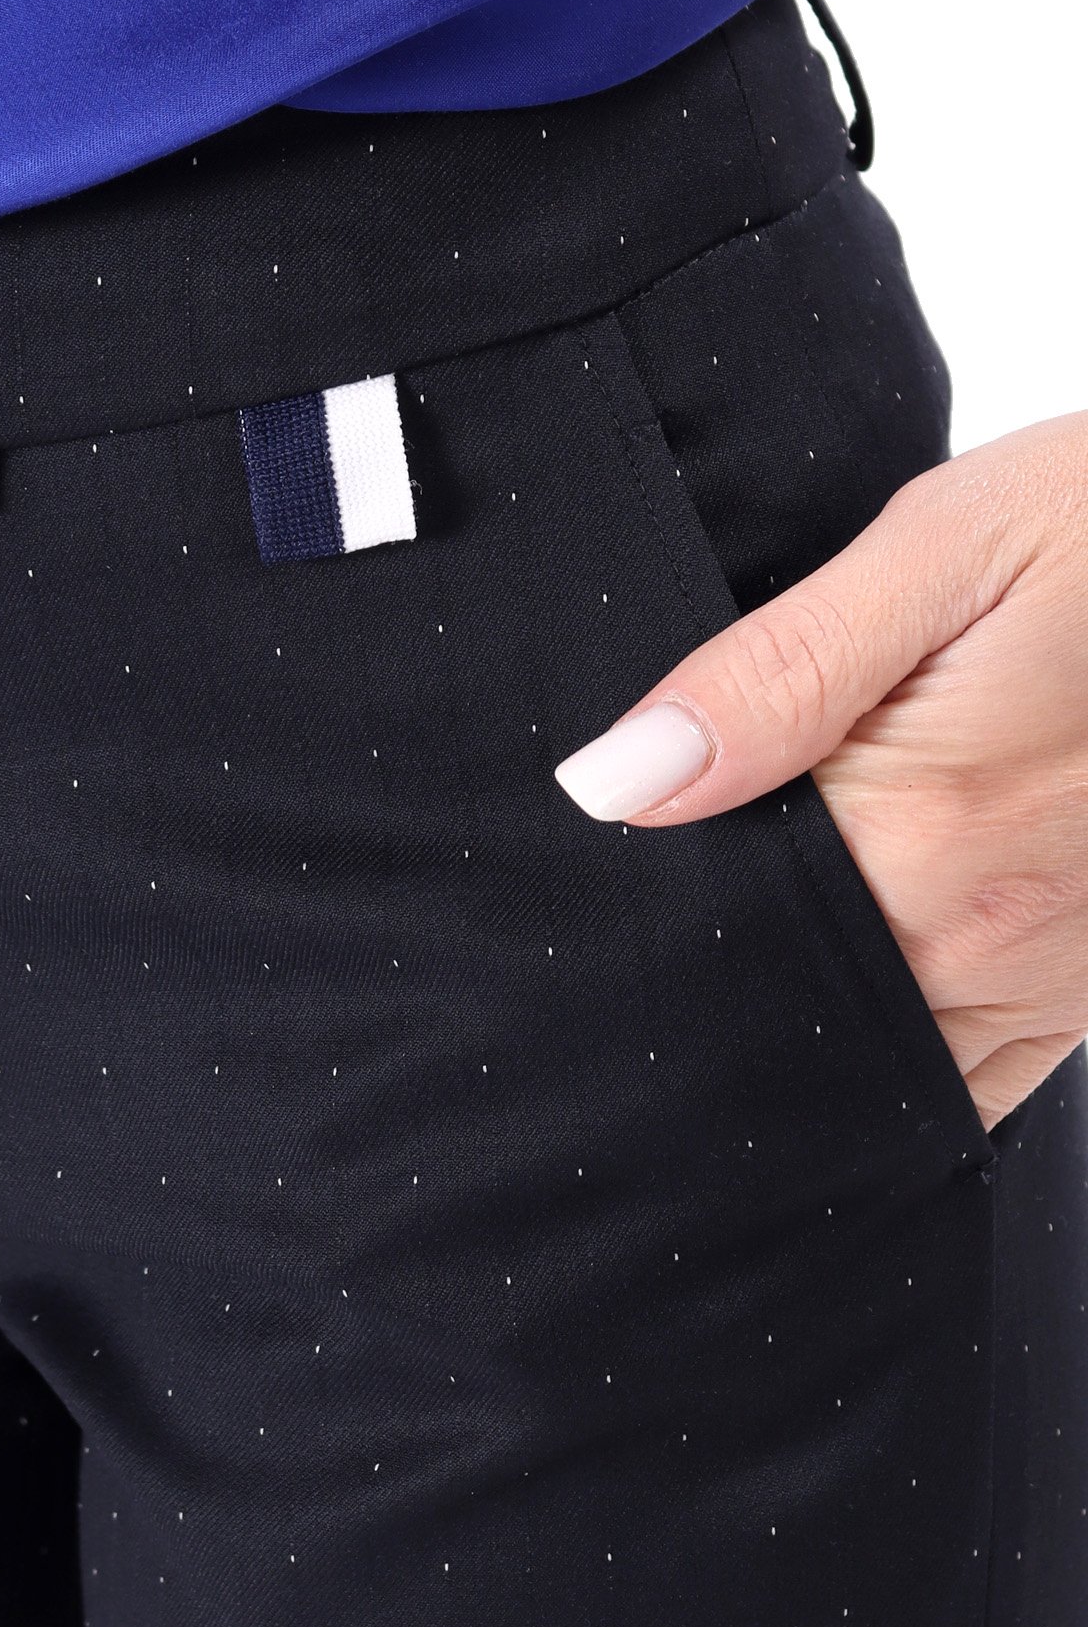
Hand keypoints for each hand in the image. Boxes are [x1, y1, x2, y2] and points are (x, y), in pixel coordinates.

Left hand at [552, 411, 1087, 1131]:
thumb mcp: (940, 550)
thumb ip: (772, 678)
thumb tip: (614, 783)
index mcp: (923, 834)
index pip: (717, 936)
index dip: (641, 920)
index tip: (588, 903)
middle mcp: (985, 936)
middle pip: (784, 1013)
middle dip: (703, 984)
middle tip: (635, 932)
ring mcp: (1048, 976)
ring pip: (871, 1063)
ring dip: (792, 1024)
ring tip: (732, 953)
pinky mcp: (1082, 984)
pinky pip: (964, 1076)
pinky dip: (886, 1058)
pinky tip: (839, 1001)